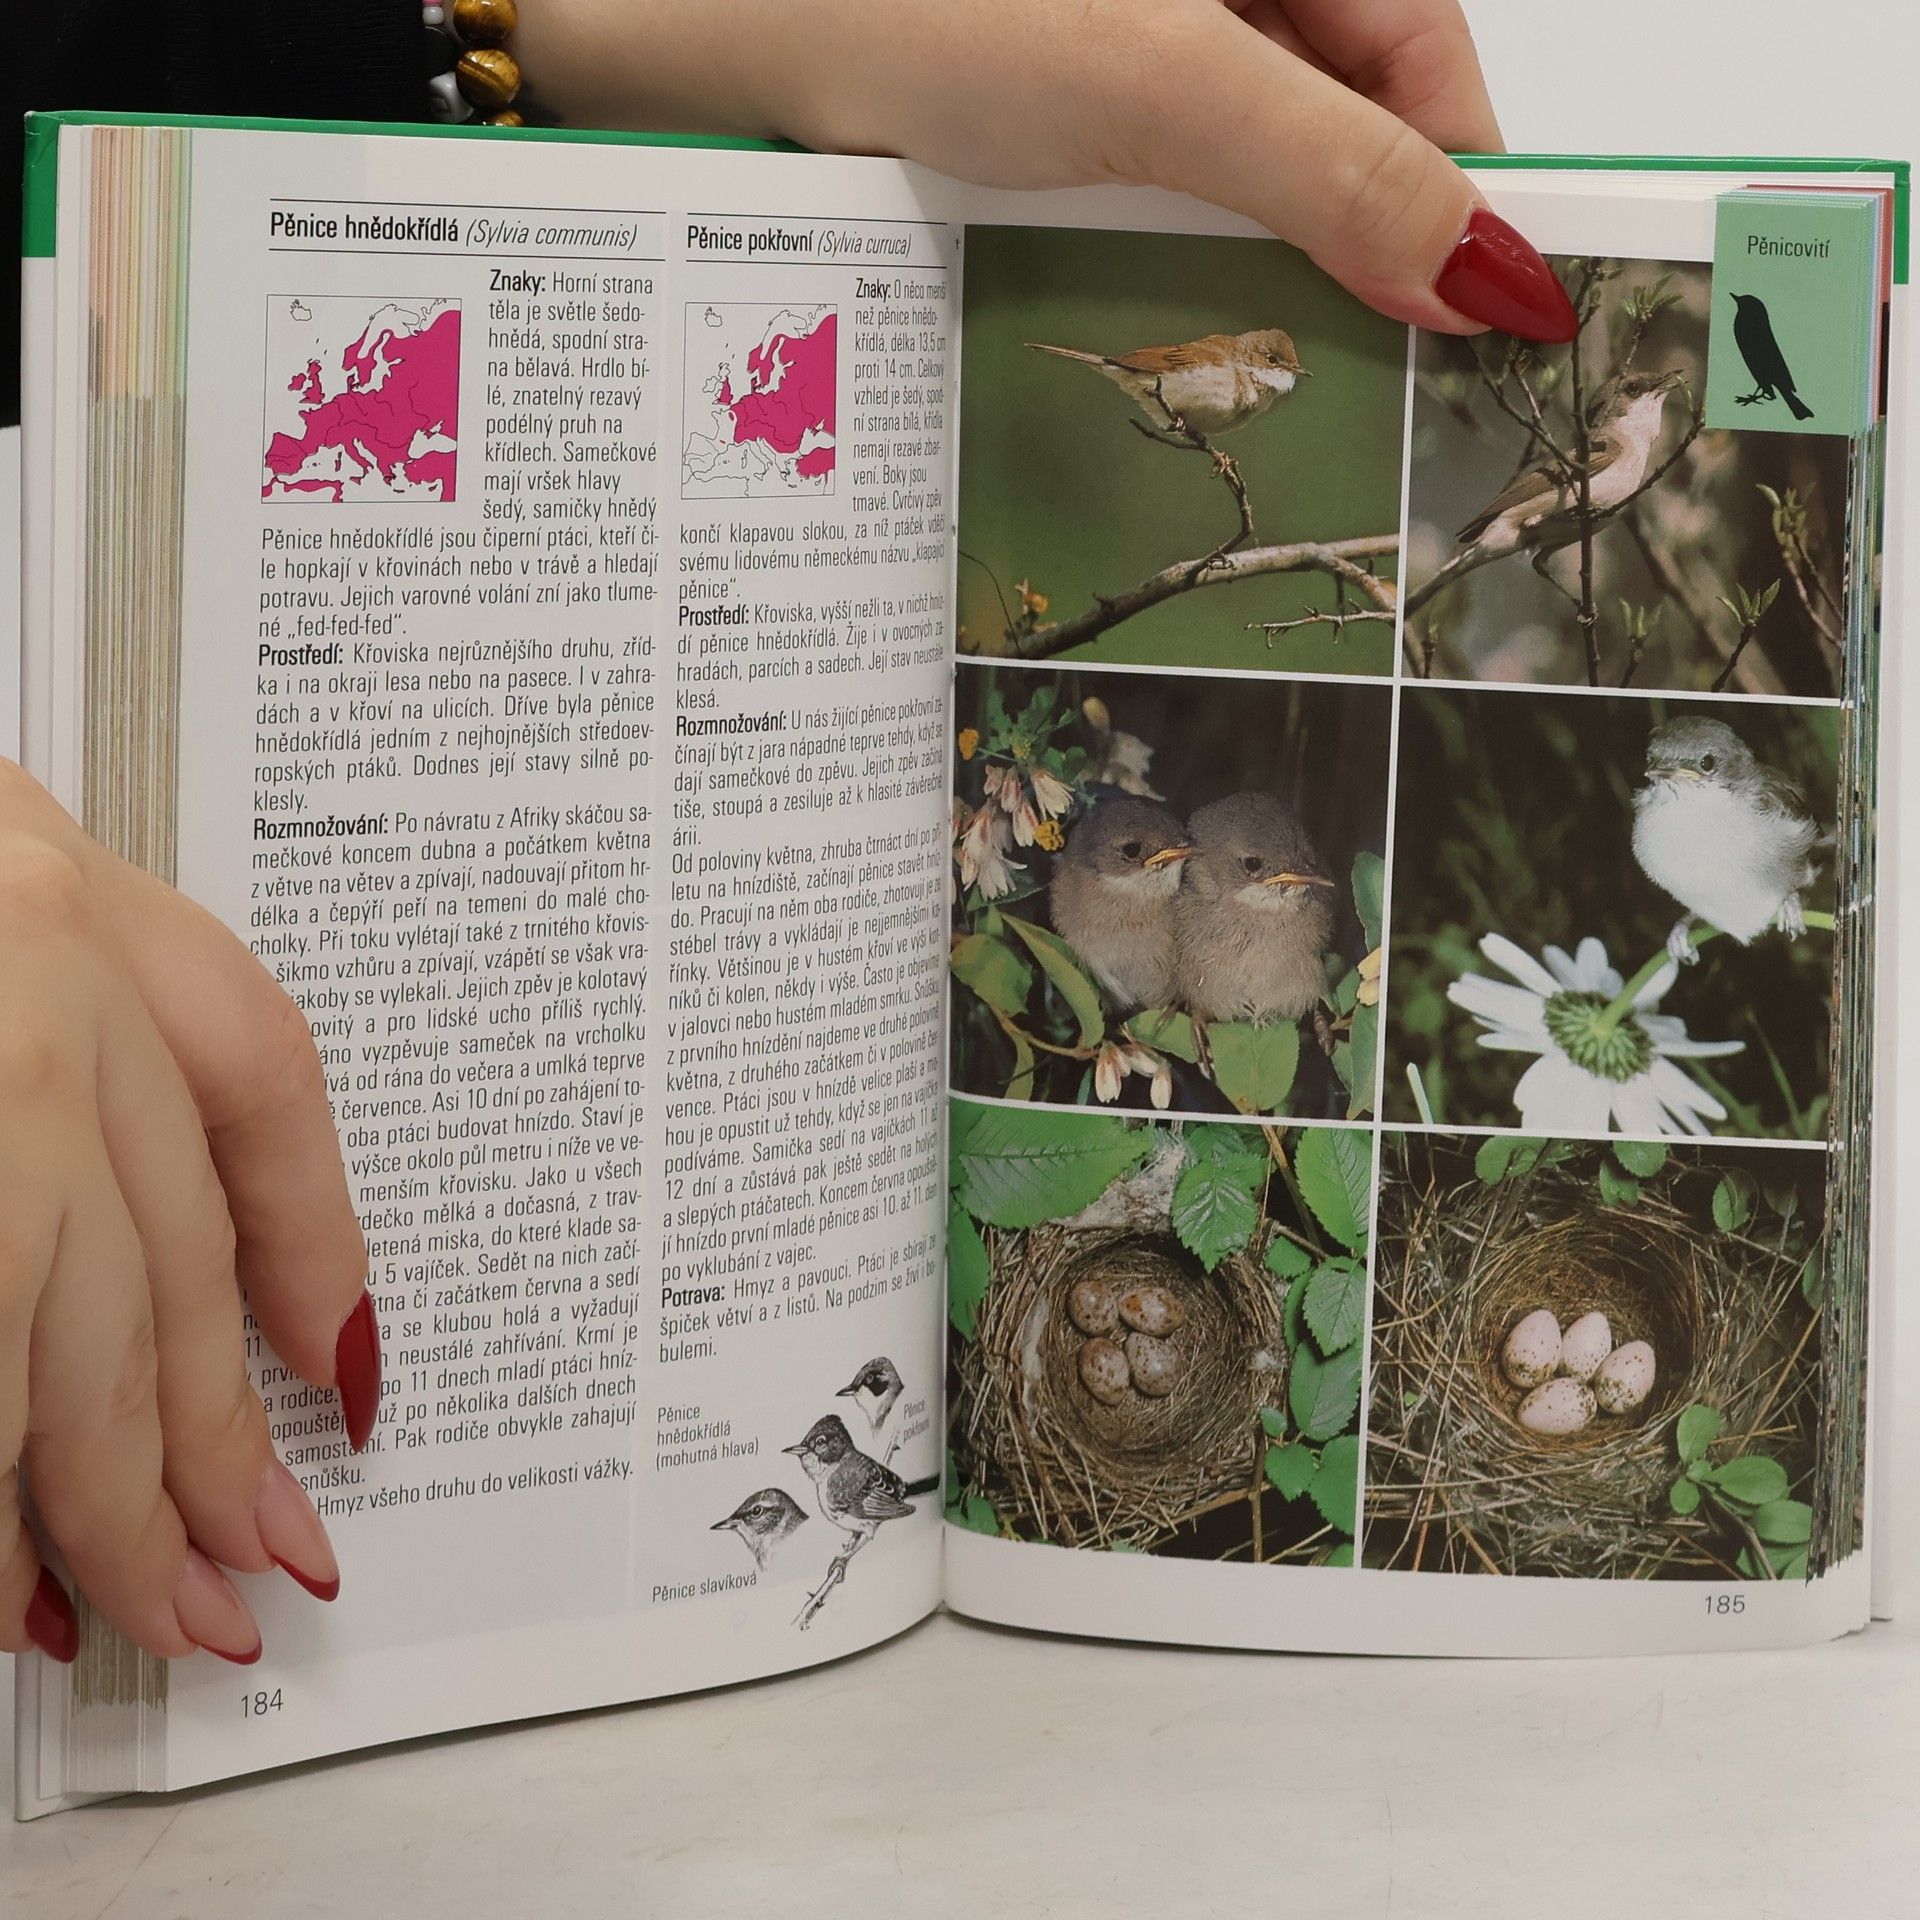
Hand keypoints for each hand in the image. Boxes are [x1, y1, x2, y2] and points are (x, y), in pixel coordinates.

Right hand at [0, 762, 377, 1666]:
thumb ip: (32, 1053)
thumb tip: (114, 1261)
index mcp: (46, 891)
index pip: (255, 1080)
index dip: (310, 1238)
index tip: (339, 1359)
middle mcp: (33, 977)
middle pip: (176, 1258)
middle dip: (216, 1439)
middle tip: (258, 1555)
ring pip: (80, 1350)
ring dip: (113, 1511)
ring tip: (154, 1614)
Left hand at [524, 0, 1575, 340]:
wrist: (706, 22)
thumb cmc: (916, 7)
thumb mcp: (1158, 86)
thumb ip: (1334, 170)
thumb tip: (1486, 269)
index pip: (1427, 58)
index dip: (1450, 193)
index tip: (1464, 326)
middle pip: (1340, 115)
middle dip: (1337, 240)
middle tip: (1339, 362)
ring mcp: (1135, 30)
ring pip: (1244, 157)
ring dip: (1238, 253)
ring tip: (1211, 322)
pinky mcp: (1058, 87)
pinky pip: (1152, 174)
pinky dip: (1155, 239)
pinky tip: (1131, 285)